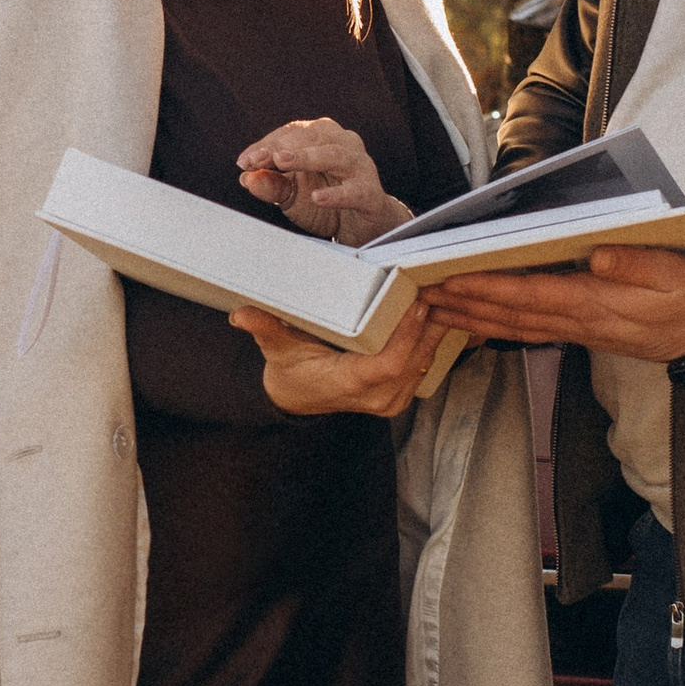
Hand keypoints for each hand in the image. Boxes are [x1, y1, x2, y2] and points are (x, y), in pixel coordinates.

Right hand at [230, 294, 440, 415]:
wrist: (296, 398)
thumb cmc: (289, 369)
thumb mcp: (276, 347)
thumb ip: (265, 328)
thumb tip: (241, 315)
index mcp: (349, 384)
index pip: (390, 363)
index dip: (408, 334)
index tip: (416, 303)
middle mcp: (375, 398)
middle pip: (416, 358)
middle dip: (428, 323)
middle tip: (437, 285)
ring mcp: (390, 400)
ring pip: (425, 361)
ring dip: (435, 329)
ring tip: (442, 292)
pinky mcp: (399, 395)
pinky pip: (424, 366)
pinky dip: (430, 339)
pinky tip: (437, 312)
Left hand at [236, 116, 406, 244]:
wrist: (361, 226)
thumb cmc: (327, 199)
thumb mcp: (292, 194)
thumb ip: (271, 185)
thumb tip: (247, 179)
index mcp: (322, 137)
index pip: (291, 133)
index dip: (266, 145)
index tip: (244, 161)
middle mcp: (343, 144)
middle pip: (312, 137)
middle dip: (281, 147)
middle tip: (258, 160)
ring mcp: (360, 166)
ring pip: (335, 155)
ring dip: (307, 157)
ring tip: (282, 162)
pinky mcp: (370, 193)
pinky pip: (354, 191)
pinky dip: (335, 194)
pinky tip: (317, 197)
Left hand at [430, 243, 684, 363]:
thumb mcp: (676, 273)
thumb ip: (638, 264)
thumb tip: (598, 256)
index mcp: (597, 303)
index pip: (532, 295)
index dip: (489, 287)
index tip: (452, 278)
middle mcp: (579, 321)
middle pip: (510, 315)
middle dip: (463, 304)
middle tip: (419, 295)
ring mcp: (576, 330)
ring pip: (513, 326)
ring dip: (471, 318)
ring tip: (433, 308)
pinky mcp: (579, 330)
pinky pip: (527, 331)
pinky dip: (494, 326)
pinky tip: (473, 320)